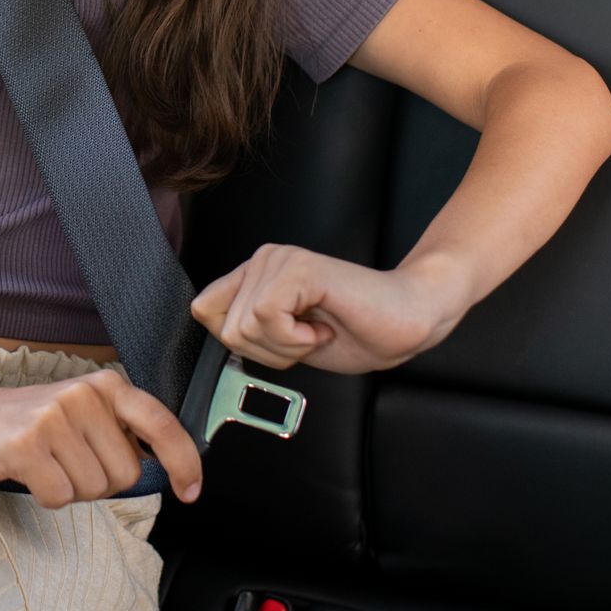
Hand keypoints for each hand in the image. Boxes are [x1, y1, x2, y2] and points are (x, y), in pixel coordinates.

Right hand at [0, 371, 203, 509]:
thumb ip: (120, 431)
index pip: (161, 423)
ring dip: (71, 489)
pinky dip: (45, 496)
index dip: (183, 461)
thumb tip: (165, 469)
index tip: (191, 489)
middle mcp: (83, 394)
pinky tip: (28, 472)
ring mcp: (54, 417)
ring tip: (46, 463)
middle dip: (101, 482)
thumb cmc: (28, 423)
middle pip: (127, 474)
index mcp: (105, 385)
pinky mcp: (26, 444)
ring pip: (93, 489)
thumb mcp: (82, 413)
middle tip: (66, 461)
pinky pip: (60, 496)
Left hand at [189, 243, 466, 374]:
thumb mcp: (284, 342)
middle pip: (225, 329)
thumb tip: (216, 333)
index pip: (205, 310)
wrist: (406, 322)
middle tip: (309, 337)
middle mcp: (262, 260)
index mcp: (255, 274)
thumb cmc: (354, 332)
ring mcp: (279, 260)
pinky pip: (266, 318)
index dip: (243, 343)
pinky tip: (322, 327)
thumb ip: (247, 331)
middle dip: (269, 351)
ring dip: (286, 346)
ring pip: (244, 327)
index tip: (285, 342)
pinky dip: (295, 339)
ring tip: (318, 329)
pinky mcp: (298, 269)